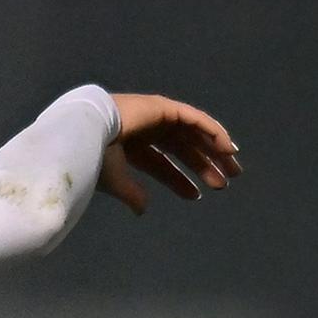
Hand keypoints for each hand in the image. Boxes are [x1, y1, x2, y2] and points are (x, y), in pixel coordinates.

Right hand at [99, 93, 241, 213]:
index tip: (197, 196)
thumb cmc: (92, 156)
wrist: (84, 133)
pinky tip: (228, 150)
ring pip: (194, 134)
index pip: (162, 164)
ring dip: (214, 151)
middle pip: (183, 148)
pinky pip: (196, 120)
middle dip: (204, 165)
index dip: (180, 180)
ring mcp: (156, 116)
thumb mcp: (114, 180)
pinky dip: (213, 132)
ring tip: (233, 168)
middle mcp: (146, 129)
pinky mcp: (165, 108)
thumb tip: (143, 210)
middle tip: (224, 183)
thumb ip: (131, 194)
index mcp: (131, 145)